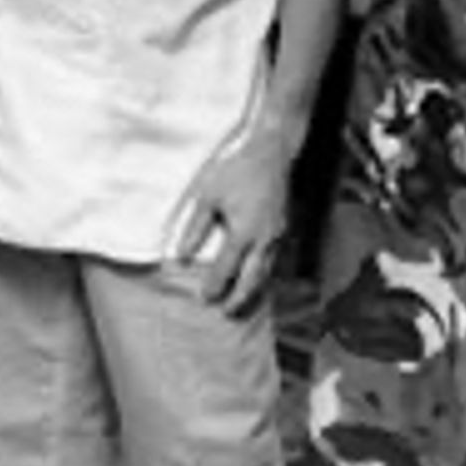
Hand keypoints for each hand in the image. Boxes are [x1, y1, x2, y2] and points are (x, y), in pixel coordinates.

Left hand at [175, 121, 294, 314]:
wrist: (271, 151)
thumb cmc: (235, 170)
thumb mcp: (207, 195)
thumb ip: (195, 227)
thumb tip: (182, 254)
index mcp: (244, 233)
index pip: (226, 269)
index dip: (214, 286)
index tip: (204, 299)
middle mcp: (264, 239)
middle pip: (251, 280)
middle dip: (239, 299)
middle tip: (227, 314)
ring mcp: (277, 235)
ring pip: (266, 272)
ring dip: (253, 290)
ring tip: (241, 303)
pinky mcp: (283, 228)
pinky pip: (274, 260)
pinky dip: (264, 274)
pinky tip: (256, 276)